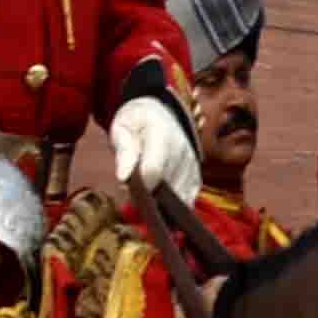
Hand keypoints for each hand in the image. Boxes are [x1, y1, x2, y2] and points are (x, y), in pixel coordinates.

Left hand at [107, 94, 199, 213]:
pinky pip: (190, 196)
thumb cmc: (136, 123)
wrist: (160, 114)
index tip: (127, 189)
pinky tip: (163, 203)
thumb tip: (123, 177)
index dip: (140, 186)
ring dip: (162, 202)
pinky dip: (176, 204)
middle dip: (148, 196)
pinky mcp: (196, 174)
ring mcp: (192, 162)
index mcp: (161, 133)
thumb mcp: (122, 129)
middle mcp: (183, 148)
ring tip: (145, 197)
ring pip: (179, 194)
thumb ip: (123, 152)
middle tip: (131, 195)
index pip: (154, 169)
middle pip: (167, 185)